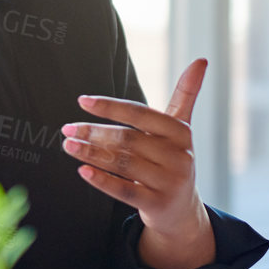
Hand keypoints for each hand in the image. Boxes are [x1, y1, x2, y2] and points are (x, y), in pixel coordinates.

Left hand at [60, 58, 216, 268]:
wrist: (182, 210)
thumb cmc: (173, 160)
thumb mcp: (181, 129)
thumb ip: (186, 95)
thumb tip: (201, 59)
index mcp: (181, 133)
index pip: (141, 114)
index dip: (110, 107)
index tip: (82, 101)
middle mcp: (179, 157)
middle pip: (128, 140)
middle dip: (94, 133)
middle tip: (67, 128)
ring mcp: (169, 183)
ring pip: (123, 164)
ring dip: (91, 153)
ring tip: (68, 145)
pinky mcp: (157, 205)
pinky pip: (125, 191)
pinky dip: (102, 180)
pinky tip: (82, 171)